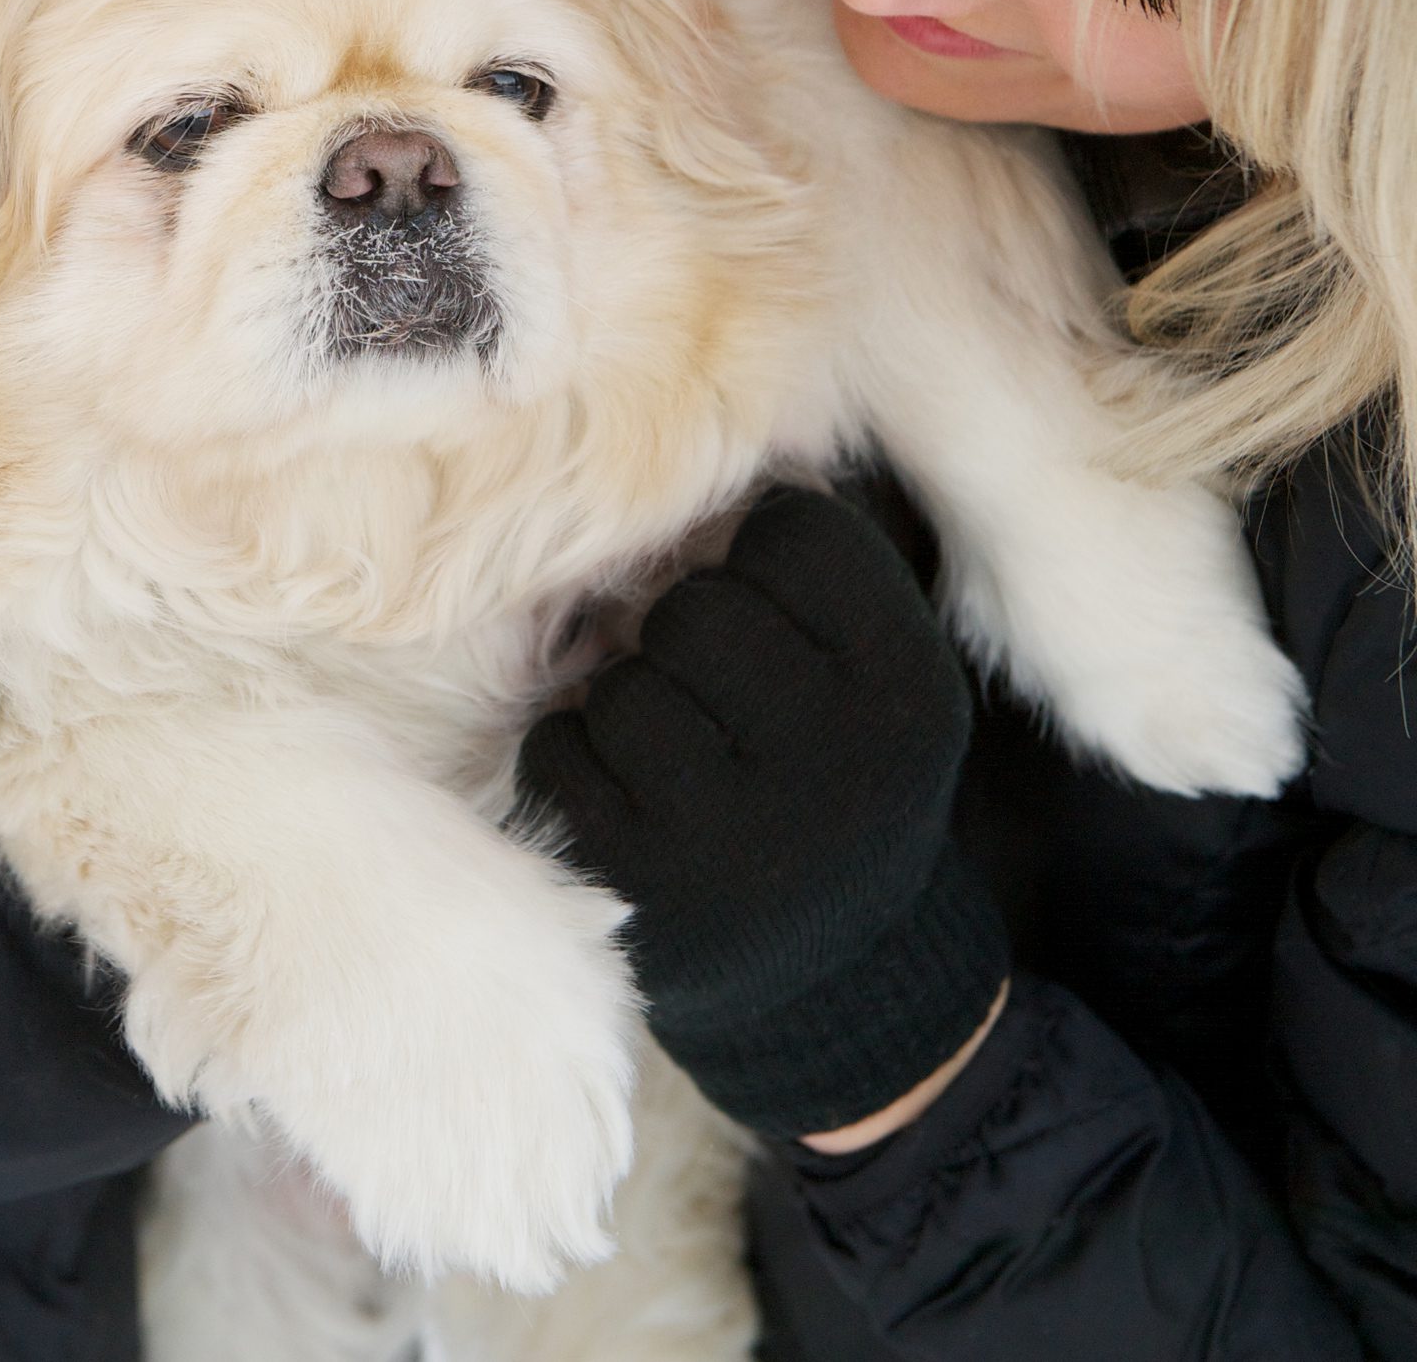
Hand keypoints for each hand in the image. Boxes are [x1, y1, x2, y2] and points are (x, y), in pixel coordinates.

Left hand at [518, 484, 1007, 1138]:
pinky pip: (560, 752)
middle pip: (695, 607)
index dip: (758, 553)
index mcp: (907, 688)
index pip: (795, 535)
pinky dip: (574, 758)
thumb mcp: (881, 687)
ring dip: (627, 703)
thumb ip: (816, 582)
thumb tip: (706, 472)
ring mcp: (736, 832)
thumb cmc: (845, 792)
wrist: (847, 995)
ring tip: (674, 748)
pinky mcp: (646, 887)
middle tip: (708, 685)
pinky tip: (626, 791)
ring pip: (621, 682)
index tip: (762, 600)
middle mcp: (837, 758)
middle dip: (684, 634)